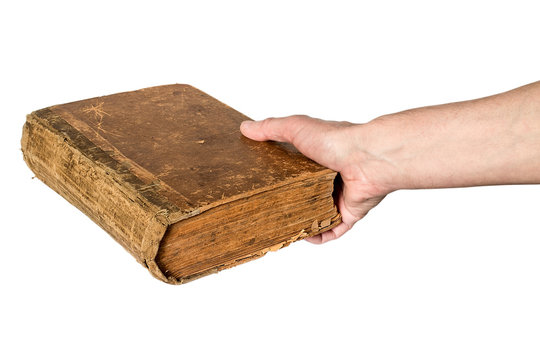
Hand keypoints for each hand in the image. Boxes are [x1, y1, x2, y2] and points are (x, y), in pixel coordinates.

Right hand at [240, 115, 389, 243]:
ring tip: (282, 227)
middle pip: (306, 193)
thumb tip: (246, 128)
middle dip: (290, 202)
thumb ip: (271, 128)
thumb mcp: (296, 127)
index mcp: (319, 156)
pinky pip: (333, 230)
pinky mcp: (349, 213)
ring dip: (303, 221)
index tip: (263, 182)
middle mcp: (330, 177)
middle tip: (269, 209)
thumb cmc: (335, 140)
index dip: (281, 175)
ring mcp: (340, 196)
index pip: (296, 168)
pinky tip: (304, 237)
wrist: (367, 159)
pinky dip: (319, 236)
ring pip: (318, 213)